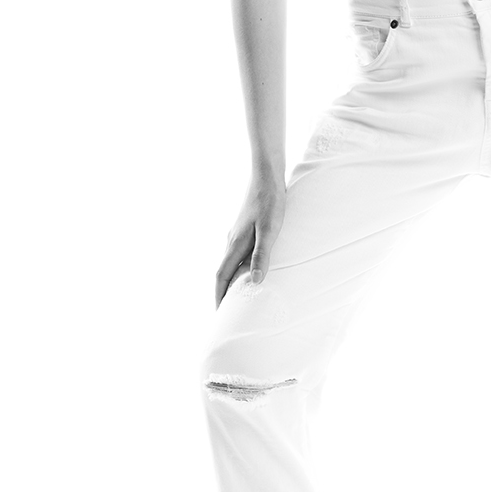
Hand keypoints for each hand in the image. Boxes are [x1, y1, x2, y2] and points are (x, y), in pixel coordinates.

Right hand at [216, 171, 285, 305]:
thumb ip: (262, 255)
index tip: (220, 315)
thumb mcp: (269, 230)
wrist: (266, 175)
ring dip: (231, 281)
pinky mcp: (244, 228)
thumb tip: (255, 282)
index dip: (220, 297)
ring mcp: (237, 234)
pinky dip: (239, 268)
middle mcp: (232, 242)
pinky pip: (237, 254)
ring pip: (230, 263)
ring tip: (239, 297)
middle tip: (228, 313)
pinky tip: (250, 269)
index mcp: (235, 245)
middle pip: (223, 273)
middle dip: (223, 293)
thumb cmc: (270, 202)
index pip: (221, 277)